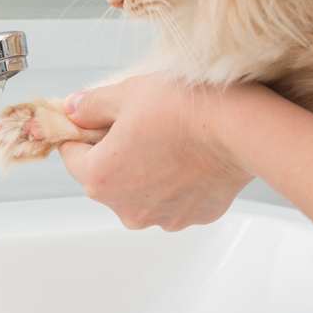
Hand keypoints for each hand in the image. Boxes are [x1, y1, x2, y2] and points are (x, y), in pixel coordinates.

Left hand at [57, 75, 254, 230]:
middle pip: (104, 178)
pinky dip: (175, 182)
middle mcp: (126, 208)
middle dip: (114, 154)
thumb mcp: (127, 94)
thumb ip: (90, 106)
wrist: (243, 130)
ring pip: (139, 192)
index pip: (70, 156)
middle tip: (137, 125)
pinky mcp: (192, 218)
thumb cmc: (185, 110)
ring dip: (145, 171)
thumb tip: (72, 110)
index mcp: (99, 178)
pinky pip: (172, 199)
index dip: (81, 134)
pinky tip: (190, 158)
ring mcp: (161, 218)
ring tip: (169, 142)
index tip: (96, 120)